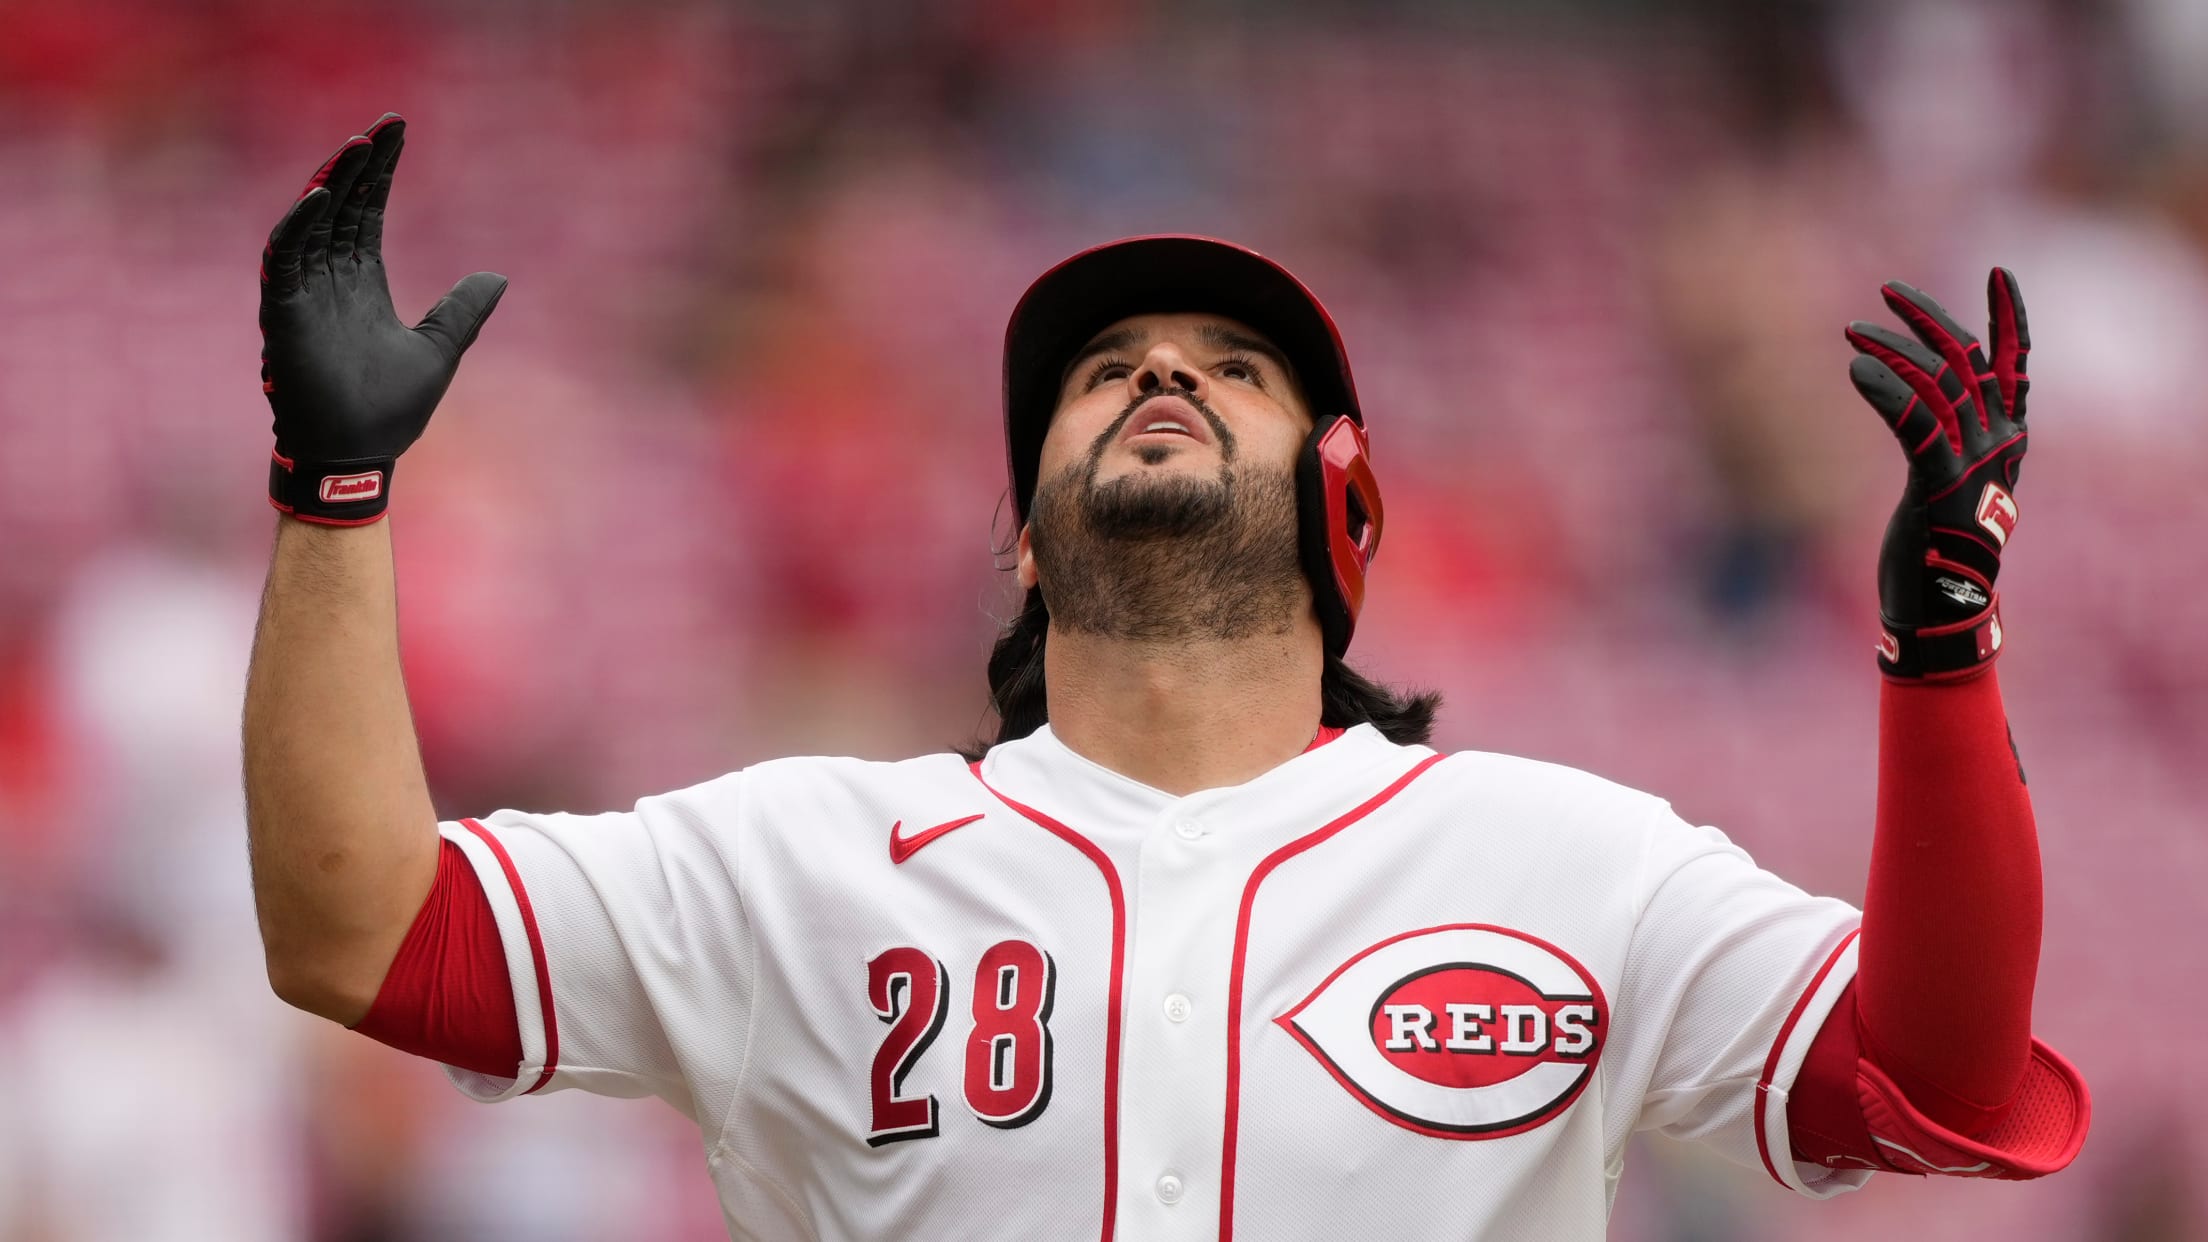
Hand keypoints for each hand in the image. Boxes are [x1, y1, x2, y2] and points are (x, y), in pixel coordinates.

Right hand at [259, 115, 506, 523]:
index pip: (366, 210)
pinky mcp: (284, 313)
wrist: (358, 456)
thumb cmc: (390, 409)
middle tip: (383, 124)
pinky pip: (285, 260)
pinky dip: (298, 228)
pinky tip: (319, 197)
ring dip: (331, 183)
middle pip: (341, 204)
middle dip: (359, 163)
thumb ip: (462, 310)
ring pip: (313, 222)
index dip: (380, 171)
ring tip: (356, 146)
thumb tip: (498, 276)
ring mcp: (303, 293)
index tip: (397, 129)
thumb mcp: (440, 348)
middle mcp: (329, 279)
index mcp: (361, 281)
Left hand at [1844, 270, 2029, 678]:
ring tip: (1853, 329)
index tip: (1998, 271)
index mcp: (2006, 438)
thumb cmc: (1938, 547)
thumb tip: (1923, 404)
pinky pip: (1917, 422)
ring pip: (1938, 382)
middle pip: (1968, 357)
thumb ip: (1947, 440)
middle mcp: (1998, 442)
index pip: (2016, 361)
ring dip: (1893, 348)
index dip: (2009, 315)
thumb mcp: (1949, 482)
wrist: (1942, 608)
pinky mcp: (1943, 483)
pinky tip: (1858, 369)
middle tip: (1887, 290)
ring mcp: (1974, 462)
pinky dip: (1887, 390)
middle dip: (1929, 317)